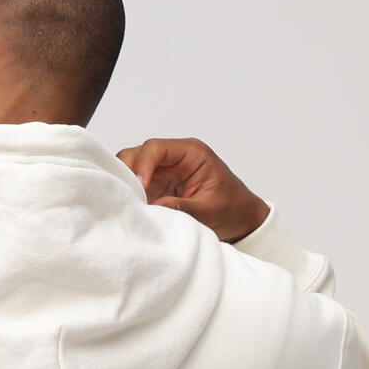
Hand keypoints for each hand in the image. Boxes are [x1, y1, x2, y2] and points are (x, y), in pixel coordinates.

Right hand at [114, 136, 268, 243]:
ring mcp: (163, 171)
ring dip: (126, 185)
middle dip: (127, 173)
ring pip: (132, 168)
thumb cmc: (232, 209)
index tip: (139, 187)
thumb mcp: (210, 211)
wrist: (241, 220)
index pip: (156, 148)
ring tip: (127, 204)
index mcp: (192, 153)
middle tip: (126, 197)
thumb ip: (182, 208)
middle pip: (138, 154)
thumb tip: (154, 207)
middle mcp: (174, 157)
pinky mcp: (157, 186)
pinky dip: (129, 195)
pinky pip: (135, 185)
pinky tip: (129, 208)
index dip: (143, 165)